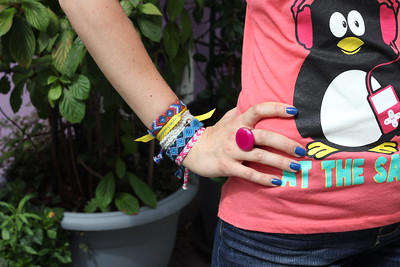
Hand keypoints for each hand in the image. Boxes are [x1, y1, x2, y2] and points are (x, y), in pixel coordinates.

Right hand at [182, 102, 305, 185]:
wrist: (192, 150)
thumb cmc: (215, 134)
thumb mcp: (227, 118)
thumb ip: (242, 110)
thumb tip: (255, 96)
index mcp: (238, 121)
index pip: (258, 110)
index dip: (276, 109)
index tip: (294, 112)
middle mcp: (236, 135)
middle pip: (264, 136)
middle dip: (285, 143)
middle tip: (301, 150)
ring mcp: (232, 151)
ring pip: (260, 156)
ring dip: (280, 162)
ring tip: (296, 167)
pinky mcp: (228, 167)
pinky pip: (249, 173)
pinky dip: (264, 179)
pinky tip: (277, 182)